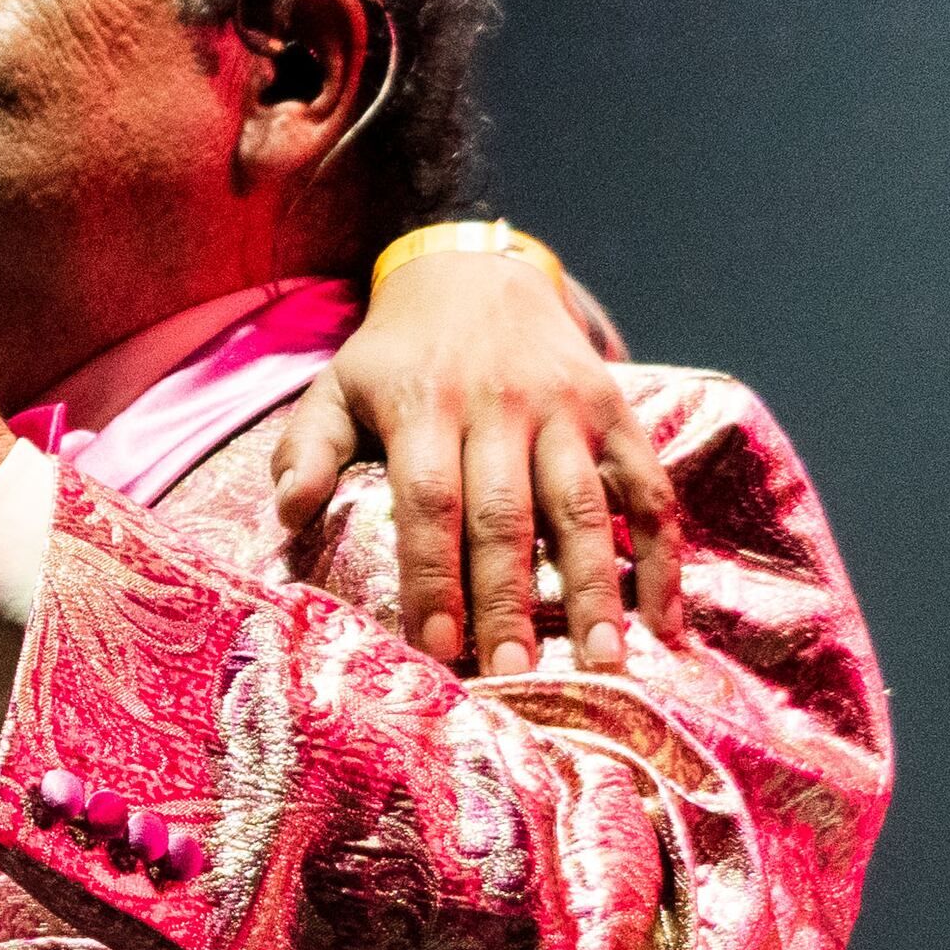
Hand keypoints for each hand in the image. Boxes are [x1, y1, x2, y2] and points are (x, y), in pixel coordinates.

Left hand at [265, 245, 679, 675]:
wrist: (476, 275)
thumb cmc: (397, 357)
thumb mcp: (337, 387)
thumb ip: (307, 449)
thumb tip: (286, 514)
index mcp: (426, 404)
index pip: (429, 501)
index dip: (433, 576)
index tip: (436, 648)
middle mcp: (502, 406)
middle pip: (508, 516)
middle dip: (510, 600)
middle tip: (515, 674)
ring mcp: (567, 408)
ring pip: (585, 507)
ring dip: (597, 587)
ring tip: (602, 661)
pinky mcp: (616, 410)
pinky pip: (649, 487)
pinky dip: (663, 553)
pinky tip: (664, 621)